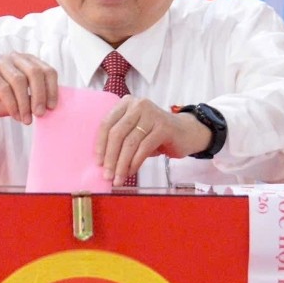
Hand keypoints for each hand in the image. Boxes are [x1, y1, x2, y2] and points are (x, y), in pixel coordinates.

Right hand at [0, 53, 58, 123]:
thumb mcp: (20, 99)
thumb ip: (33, 98)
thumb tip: (50, 107)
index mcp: (27, 61)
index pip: (47, 70)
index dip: (52, 89)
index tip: (52, 107)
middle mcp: (14, 58)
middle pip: (35, 72)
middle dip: (40, 95)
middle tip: (40, 114)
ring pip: (20, 80)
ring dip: (25, 103)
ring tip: (27, 120)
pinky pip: (4, 88)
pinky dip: (12, 105)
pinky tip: (15, 116)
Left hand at [95, 96, 212, 184]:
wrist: (185, 133)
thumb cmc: (155, 134)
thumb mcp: (134, 131)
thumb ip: (120, 139)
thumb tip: (103, 162)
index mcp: (126, 103)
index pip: (107, 124)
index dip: (100, 145)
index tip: (98, 162)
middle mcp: (138, 105)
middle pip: (117, 134)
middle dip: (110, 157)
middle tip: (107, 175)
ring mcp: (151, 115)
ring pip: (130, 143)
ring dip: (122, 164)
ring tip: (118, 178)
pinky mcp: (163, 127)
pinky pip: (144, 148)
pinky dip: (135, 163)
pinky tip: (131, 172)